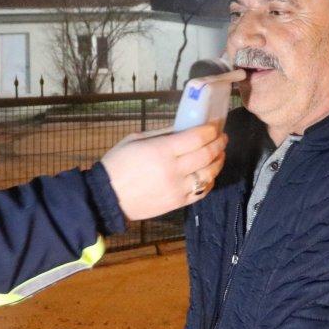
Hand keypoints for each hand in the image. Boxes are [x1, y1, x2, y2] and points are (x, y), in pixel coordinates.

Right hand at [101, 123, 226, 220]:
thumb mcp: (135, 139)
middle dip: (219, 143)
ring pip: (209, 174)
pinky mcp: (177, 203)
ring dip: (219, 161)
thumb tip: (184, 127)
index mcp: (162, 150)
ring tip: (219, 154)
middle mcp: (174, 170)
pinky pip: (202, 191)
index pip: (197, 137)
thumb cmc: (117, 164)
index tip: (215, 125)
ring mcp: (177, 188)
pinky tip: (210, 173)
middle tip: (222, 137)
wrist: (106, 197)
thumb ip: (162, 133)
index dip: (210, 129)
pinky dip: (210, 180)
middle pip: (207, 154)